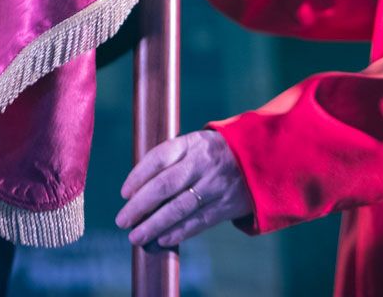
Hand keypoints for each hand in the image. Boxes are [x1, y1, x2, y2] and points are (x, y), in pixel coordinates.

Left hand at [116, 129, 254, 247]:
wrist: (260, 159)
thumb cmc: (213, 154)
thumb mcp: (194, 145)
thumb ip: (169, 161)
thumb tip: (135, 189)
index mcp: (192, 143)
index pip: (159, 158)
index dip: (138, 176)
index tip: (123, 194)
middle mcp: (203, 163)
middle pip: (165, 185)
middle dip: (140, 205)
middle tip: (122, 220)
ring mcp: (216, 185)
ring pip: (179, 208)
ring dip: (154, 224)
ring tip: (136, 236)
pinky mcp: (226, 206)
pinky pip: (198, 222)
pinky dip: (178, 232)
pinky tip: (161, 240)